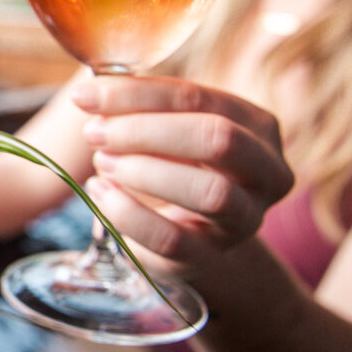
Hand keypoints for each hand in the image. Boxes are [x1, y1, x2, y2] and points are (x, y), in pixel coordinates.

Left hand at [71, 75, 293, 277]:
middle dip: (145, 132)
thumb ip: (137, 106)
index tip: (85, 96)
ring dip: (144, 172)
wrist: (190, 229)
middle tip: (94, 132)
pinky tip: (99, 192)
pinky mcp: (210, 257)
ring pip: (209, 192)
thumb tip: (90, 94)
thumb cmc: (174, 161)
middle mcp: (266, 174)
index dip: (137, 94)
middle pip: (217, 139)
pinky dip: (128, 213)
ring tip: (102, 161)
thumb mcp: (165, 127)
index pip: (199, 99)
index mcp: (257, 127)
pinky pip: (172, 239)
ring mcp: (244, 220)